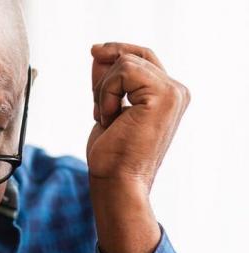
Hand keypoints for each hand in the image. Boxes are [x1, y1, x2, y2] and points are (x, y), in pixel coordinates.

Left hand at [86, 43, 190, 252]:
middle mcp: (177, 91)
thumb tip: (99, 53)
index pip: (143, 58)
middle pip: (136, 54)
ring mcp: (174, 92)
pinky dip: (106, 93)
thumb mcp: (107, 108)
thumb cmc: (111, 155)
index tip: (94, 52)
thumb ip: (108, 82)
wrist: (117, 181)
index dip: (117, 52)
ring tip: (106, 118)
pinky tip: (109, 117)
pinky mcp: (164, 95)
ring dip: (103, 90)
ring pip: (126, 62)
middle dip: (106, 70)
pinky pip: (124, 71)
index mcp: (168, 96)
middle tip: (95, 103)